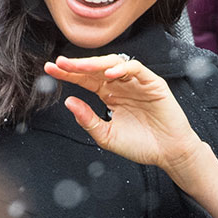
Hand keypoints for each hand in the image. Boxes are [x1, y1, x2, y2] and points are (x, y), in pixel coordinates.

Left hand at [44, 54, 203, 172]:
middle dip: (76, 65)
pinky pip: (135, 69)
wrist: (168, 154)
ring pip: (113, 63)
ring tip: (77, 66)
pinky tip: (108, 75)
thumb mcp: (106, 136)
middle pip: (95, 68)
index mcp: (108, 94)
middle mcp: (120, 84)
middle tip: (59, 63)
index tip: (49, 69)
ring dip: (94, 63)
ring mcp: (136, 82)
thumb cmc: (140, 145)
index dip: (67, 74)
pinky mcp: (152, 83)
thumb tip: (68, 101)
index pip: (84, 79)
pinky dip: (122, 69)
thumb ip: (88, 120)